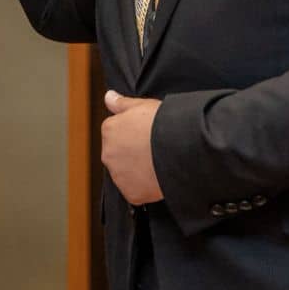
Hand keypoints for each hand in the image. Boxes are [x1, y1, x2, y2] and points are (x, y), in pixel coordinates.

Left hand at [102, 90, 162, 204]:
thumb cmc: (163, 123)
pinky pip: (136, 190)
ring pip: (127, 173)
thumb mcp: (142, 104)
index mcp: (109, 130)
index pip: (116, 132)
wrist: (180, 148)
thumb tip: (108, 96)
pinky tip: (158, 175)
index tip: (148, 133)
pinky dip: (145, 187)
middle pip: (120, 153)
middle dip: (133, 152)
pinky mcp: (131, 193)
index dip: (134, 132)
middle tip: (154, 148)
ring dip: (138, 170)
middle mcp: (108, 153)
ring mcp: (119, 175)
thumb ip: (121, 102)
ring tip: (157, 162)